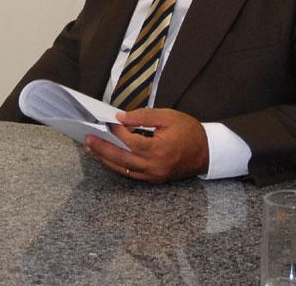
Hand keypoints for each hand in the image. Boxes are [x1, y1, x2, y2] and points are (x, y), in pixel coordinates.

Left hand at [84, 108, 208, 181]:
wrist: (208, 152)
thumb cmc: (189, 131)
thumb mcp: (168, 116)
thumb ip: (143, 116)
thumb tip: (120, 117)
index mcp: (159, 150)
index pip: (129, 141)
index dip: (115, 131)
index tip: (106, 121)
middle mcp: (155, 166)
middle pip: (121, 159)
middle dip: (102, 148)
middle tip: (87, 139)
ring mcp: (154, 175)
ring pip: (124, 169)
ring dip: (106, 159)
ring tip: (91, 148)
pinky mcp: (154, 179)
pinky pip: (131, 174)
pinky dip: (117, 166)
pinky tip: (106, 157)